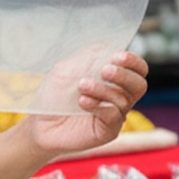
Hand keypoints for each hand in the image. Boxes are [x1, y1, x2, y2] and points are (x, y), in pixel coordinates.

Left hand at [23, 51, 148, 155]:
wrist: (39, 123)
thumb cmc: (55, 95)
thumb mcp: (67, 70)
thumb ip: (86, 58)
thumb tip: (107, 47)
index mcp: (114, 79)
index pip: (137, 69)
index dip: (133, 61)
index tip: (117, 56)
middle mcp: (119, 97)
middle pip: (139, 85)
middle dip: (124, 75)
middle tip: (105, 70)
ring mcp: (115, 115)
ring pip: (124, 99)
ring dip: (103, 89)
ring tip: (82, 85)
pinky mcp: (108, 131)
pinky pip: (113, 116)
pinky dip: (98, 105)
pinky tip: (82, 101)